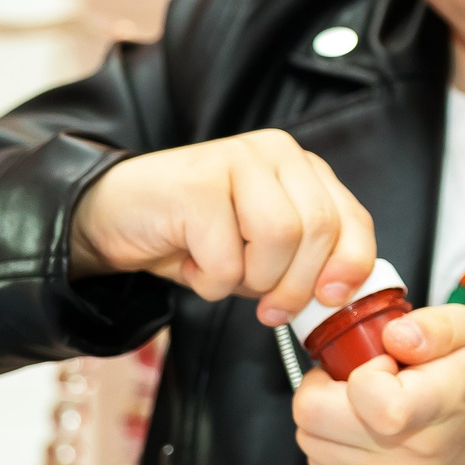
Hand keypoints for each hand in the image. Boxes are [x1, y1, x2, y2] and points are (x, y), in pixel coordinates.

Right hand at [70, 130, 375, 326]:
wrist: (112, 219)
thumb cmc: (195, 237)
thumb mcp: (262, 252)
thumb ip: (304, 262)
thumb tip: (338, 296)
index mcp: (302, 168)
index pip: (352, 218)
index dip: (351, 264)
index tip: (331, 299)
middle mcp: (277, 153)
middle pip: (318, 229)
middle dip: (297, 285)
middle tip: (271, 311)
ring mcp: (237, 161)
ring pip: (280, 238)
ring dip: (251, 280)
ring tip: (221, 273)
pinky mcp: (198, 183)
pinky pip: (226, 257)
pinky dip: (210, 281)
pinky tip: (190, 263)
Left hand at [289, 304, 464, 464]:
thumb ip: (436, 326)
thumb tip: (395, 335)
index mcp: (440, 408)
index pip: (365, 393)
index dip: (362, 372)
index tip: (383, 368)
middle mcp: (412, 459)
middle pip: (313, 415)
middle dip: (325, 389)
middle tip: (358, 384)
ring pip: (308, 439)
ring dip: (326, 418)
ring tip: (364, 410)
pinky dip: (331, 445)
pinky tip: (364, 436)